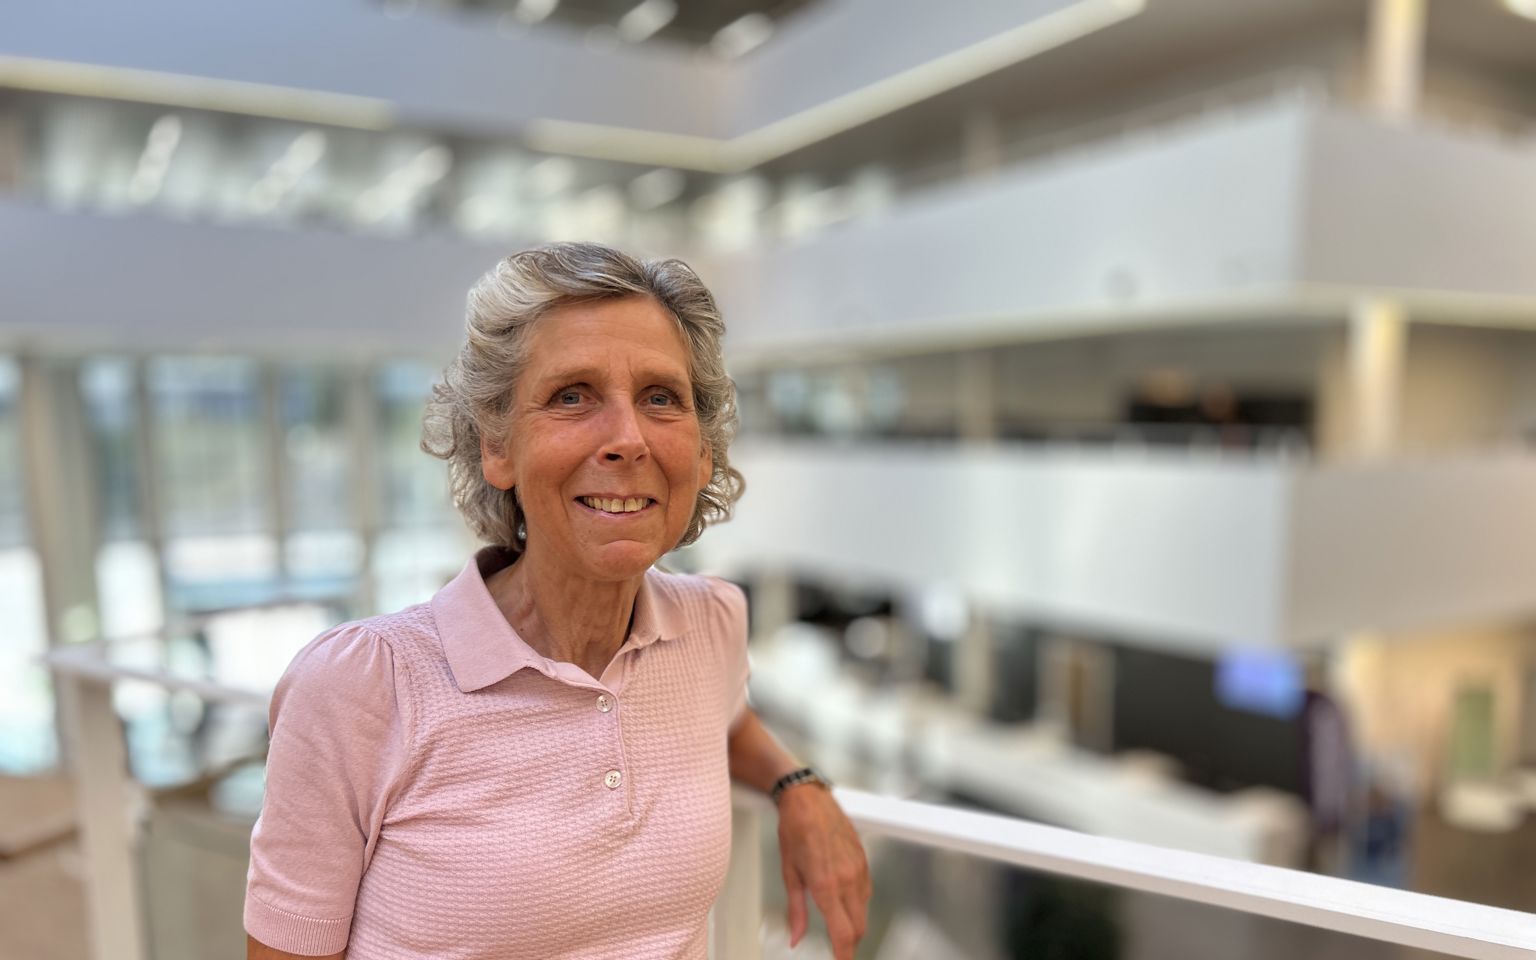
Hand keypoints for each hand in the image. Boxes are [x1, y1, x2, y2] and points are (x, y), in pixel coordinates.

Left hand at [776, 785, 870, 958]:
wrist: (809, 800)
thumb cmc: (795, 830)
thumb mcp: (789, 874)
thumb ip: (796, 911)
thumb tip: (797, 937)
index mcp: (826, 886)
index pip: (843, 933)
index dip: (844, 955)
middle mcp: (847, 879)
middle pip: (858, 927)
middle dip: (849, 943)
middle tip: (838, 949)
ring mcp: (859, 869)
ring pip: (864, 911)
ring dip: (854, 924)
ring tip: (839, 926)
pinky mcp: (865, 861)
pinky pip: (867, 892)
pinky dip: (858, 904)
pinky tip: (846, 901)